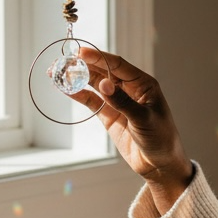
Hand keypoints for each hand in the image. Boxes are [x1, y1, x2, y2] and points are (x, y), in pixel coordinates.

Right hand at [68, 48, 193, 212]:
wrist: (159, 165)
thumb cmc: (160, 139)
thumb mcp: (143, 119)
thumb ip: (122, 102)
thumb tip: (103, 83)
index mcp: (143, 84)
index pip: (117, 65)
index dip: (98, 58)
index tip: (80, 53)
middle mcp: (129, 89)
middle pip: (103, 71)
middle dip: (83, 66)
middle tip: (63, 62)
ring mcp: (117, 101)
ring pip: (95, 85)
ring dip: (77, 78)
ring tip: (57, 73)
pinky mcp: (109, 115)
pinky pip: (92, 101)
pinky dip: (79, 95)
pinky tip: (65, 89)